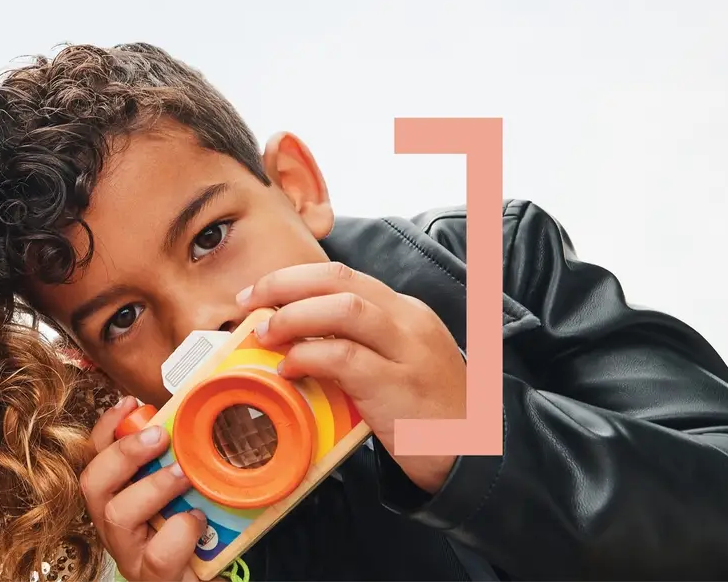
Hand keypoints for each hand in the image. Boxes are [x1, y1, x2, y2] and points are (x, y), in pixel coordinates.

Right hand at [82, 397, 208, 581]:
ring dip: (152, 486)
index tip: (129, 403)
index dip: (106, 428)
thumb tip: (190, 419)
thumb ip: (178, 464)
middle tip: (159, 435)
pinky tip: (198, 521)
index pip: (95, 458)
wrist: (209, 581)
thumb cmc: (199, 540)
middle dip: (123, 452)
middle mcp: (114, 529)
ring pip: (118, 516)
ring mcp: (131, 557)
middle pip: (92, 484)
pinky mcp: (154, 580)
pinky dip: (180, 530)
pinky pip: (158, 553)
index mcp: (116, 502)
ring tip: (184, 474)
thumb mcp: (185, 496)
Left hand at [237, 261, 465, 492]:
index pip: (343, 275)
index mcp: (406, 312)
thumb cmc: (429, 413)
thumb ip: (358, 344)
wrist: (479, 453)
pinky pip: (344, 357)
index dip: (294, 278)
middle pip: (338, 279)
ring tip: (264, 335)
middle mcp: (409, 322)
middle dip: (284, 284)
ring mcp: (407, 352)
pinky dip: (308, 357)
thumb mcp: (398, 364)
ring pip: (342, 309)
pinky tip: (288, 369)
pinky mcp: (399, 385)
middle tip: (248, 301)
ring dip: (293, 317)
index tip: (260, 291)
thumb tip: (295, 337)